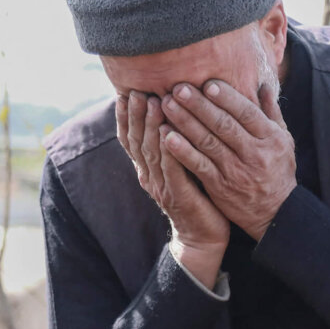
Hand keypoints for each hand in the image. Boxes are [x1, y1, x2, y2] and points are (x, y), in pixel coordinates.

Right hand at [117, 91, 228, 287]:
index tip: (125, 92)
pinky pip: (171, 170)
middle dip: (136, 114)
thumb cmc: (197, 198)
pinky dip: (169, 151)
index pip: (130, 139)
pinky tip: (169, 133)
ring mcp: (162, 187)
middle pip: (137, 141)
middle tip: (137, 90)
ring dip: (151, 126)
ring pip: (151, 152)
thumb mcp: (180, 168)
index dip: (125, 117)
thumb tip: (174, 113)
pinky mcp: (178, 196)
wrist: (204, 237)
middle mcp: (149, 176)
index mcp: (148, 169)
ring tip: (153, 103)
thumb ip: (175, 144)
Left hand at [159, 80, 295, 241]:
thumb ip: (272, 113)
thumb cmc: (278, 171)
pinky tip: (166, 138)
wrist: (275, 212)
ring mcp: (236, 171)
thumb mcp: (284, 141)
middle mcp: (254, 153)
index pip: (247, 113)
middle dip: (199, 105)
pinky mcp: (220, 187)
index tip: (207, 83)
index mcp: (271, 138)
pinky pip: (199, 166)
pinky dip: (183, 152)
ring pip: (208, 142)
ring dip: (185, 122)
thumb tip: (263, 86)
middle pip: (224, 125)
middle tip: (178, 88)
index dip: (227, 98)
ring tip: (167, 105)